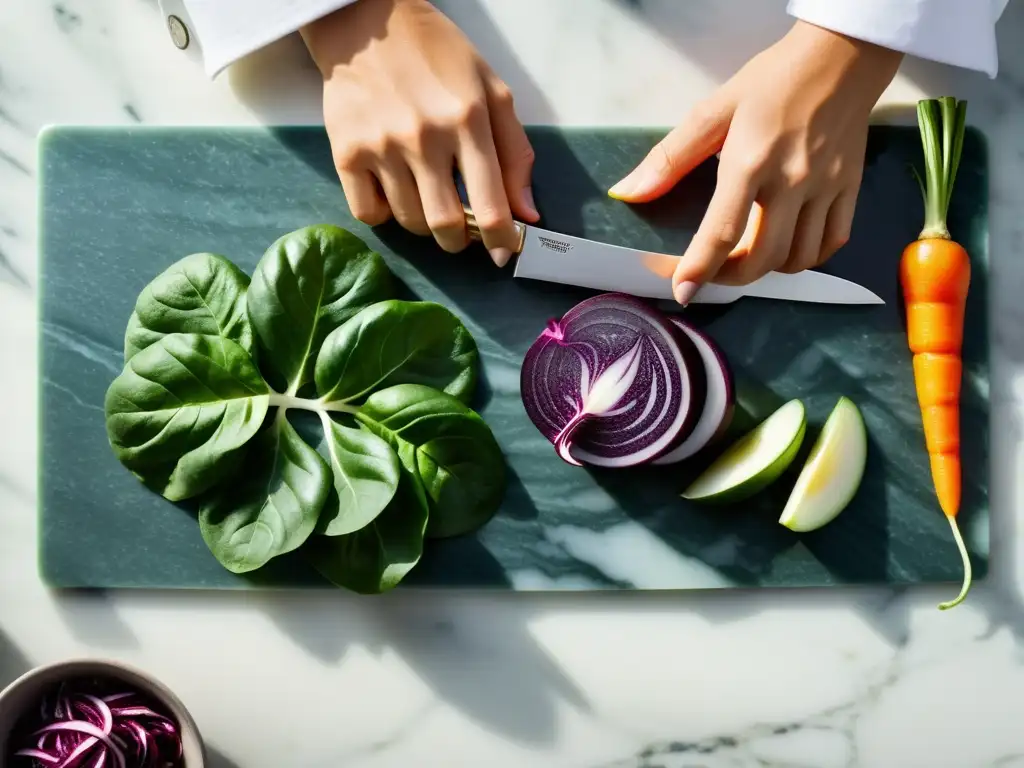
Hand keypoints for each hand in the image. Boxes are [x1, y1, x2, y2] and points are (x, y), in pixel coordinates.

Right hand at [300, 0, 538, 265]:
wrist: (368, 22)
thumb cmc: (438, 56)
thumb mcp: (492, 91)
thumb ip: (515, 154)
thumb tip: (526, 215)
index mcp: (468, 120)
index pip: (491, 207)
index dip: (501, 240)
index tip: (502, 248)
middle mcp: (424, 137)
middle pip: (446, 226)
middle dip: (461, 239)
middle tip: (462, 225)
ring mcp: (381, 147)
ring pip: (409, 223)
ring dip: (425, 223)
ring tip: (428, 195)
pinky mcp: (346, 152)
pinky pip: (369, 214)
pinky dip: (385, 214)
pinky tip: (394, 190)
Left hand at [608, 21, 902, 304]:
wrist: (841, 57)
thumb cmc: (772, 81)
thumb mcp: (712, 111)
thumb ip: (669, 158)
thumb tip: (629, 192)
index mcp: (750, 161)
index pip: (722, 232)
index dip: (699, 269)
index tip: (682, 291)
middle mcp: (792, 181)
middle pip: (762, 258)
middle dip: (729, 276)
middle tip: (711, 270)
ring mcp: (826, 188)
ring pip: (798, 258)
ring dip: (768, 269)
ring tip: (747, 255)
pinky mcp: (851, 188)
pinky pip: (831, 243)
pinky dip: (806, 256)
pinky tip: (788, 244)